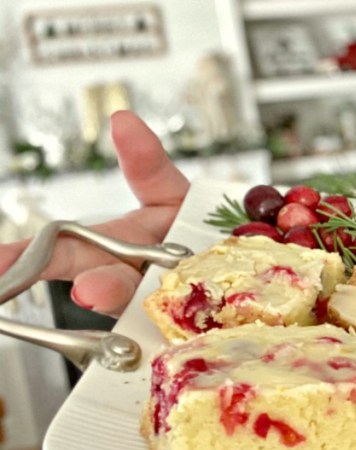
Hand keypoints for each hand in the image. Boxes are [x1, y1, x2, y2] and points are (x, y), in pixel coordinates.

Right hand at [0, 111, 189, 316]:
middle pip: (103, 288)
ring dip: (132, 303)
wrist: (239, 259)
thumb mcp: (171, 193)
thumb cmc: (189, 231)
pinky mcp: (185, 326)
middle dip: (97, 288)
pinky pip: (177, 328)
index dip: (21, 261)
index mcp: (109, 251)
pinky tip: (169, 327)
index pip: (54, 255)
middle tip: (89, 290)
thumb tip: (123, 121)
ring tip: (117, 296)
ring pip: (141, 310)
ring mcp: (156, 307)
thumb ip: (148, 164)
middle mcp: (127, 284)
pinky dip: (171, 328)